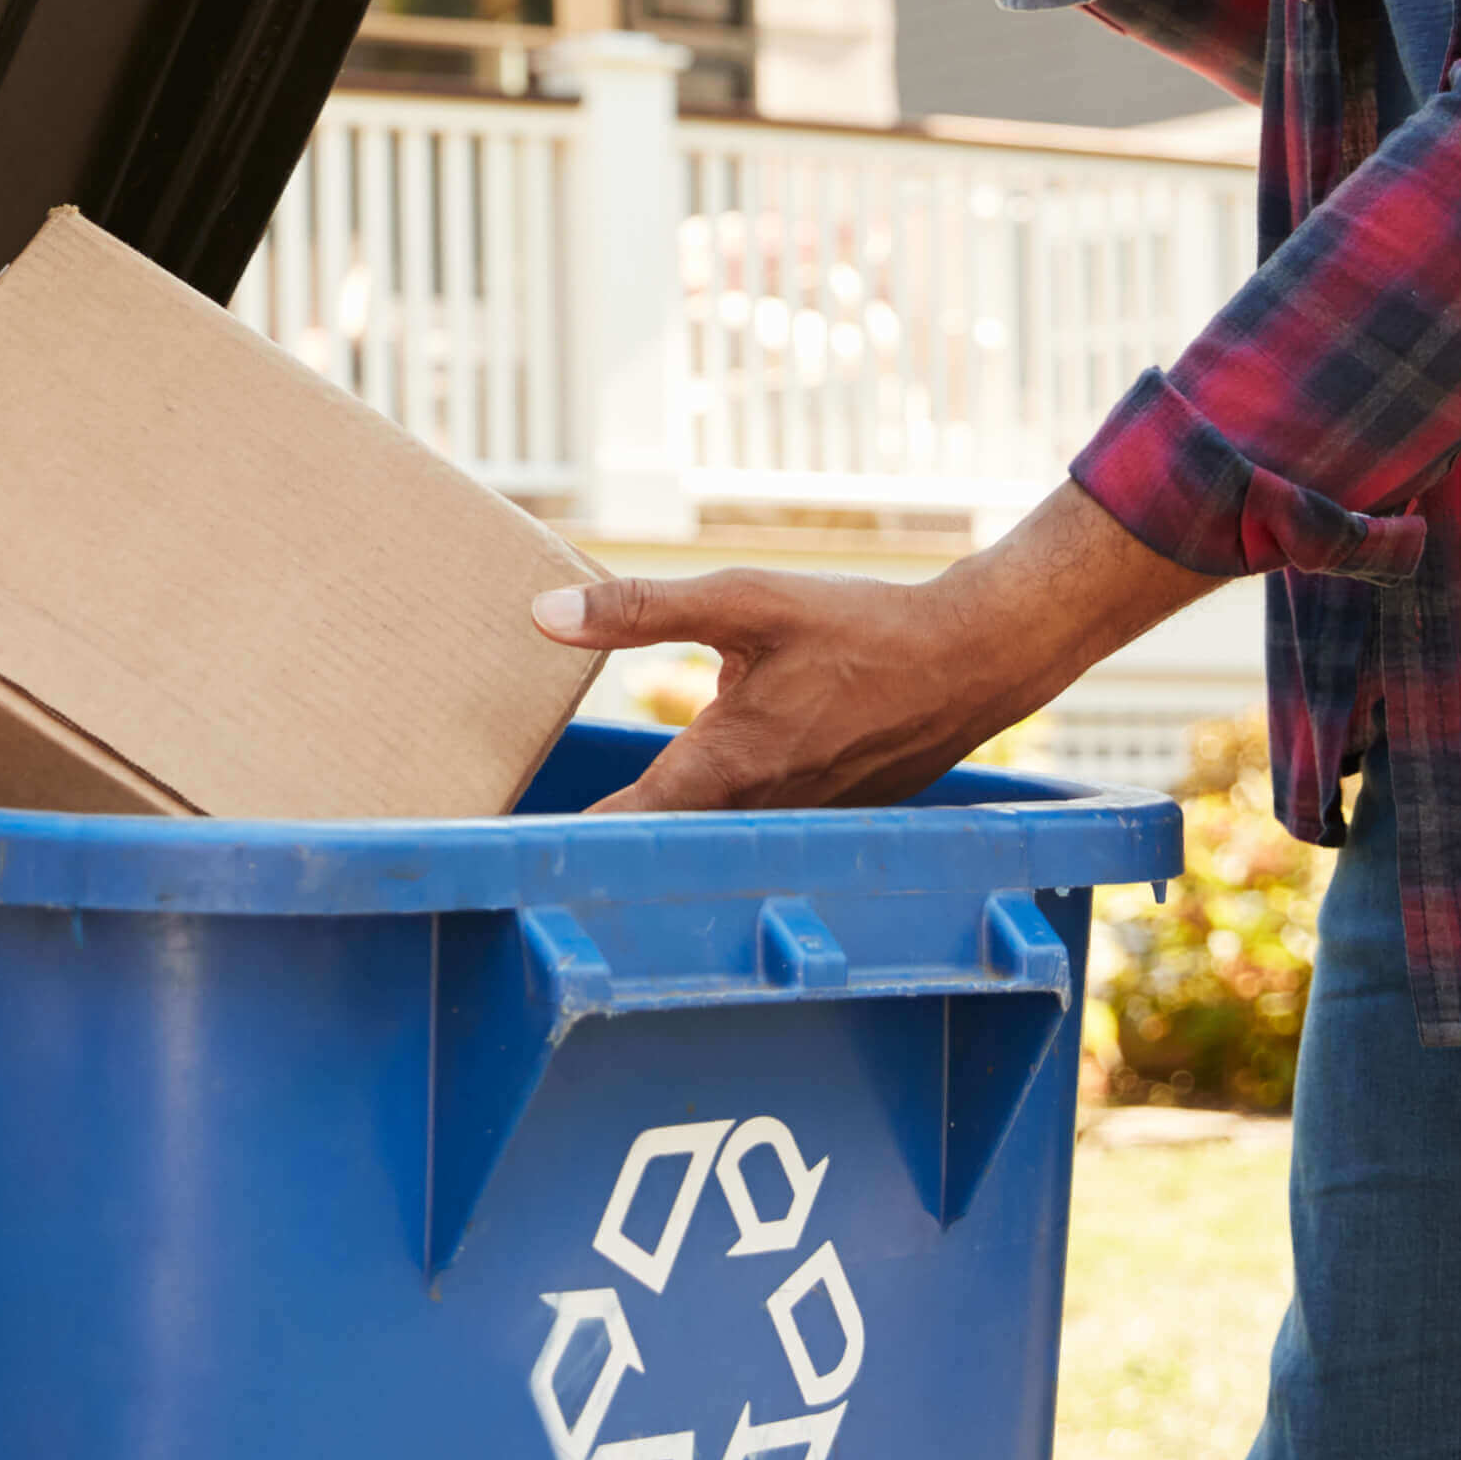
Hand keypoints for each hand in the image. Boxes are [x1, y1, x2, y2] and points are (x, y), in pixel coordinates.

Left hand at [528, 485, 1221, 812]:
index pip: (619, 830)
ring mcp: (789, 824)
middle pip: (656, 846)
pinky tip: (690, 804)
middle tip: (516, 849)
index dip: (557, 846)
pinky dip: (714, 822)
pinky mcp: (818, 817)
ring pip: (705, 842)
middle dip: (597, 847)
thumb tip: (542, 616)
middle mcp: (752, 813)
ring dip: (656, 838)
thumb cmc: (855, 628)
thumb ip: (640, 612)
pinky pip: (749, 830)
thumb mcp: (745, 603)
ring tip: (584, 834)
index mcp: (721, 770)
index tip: (494, 856)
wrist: (966, 662)